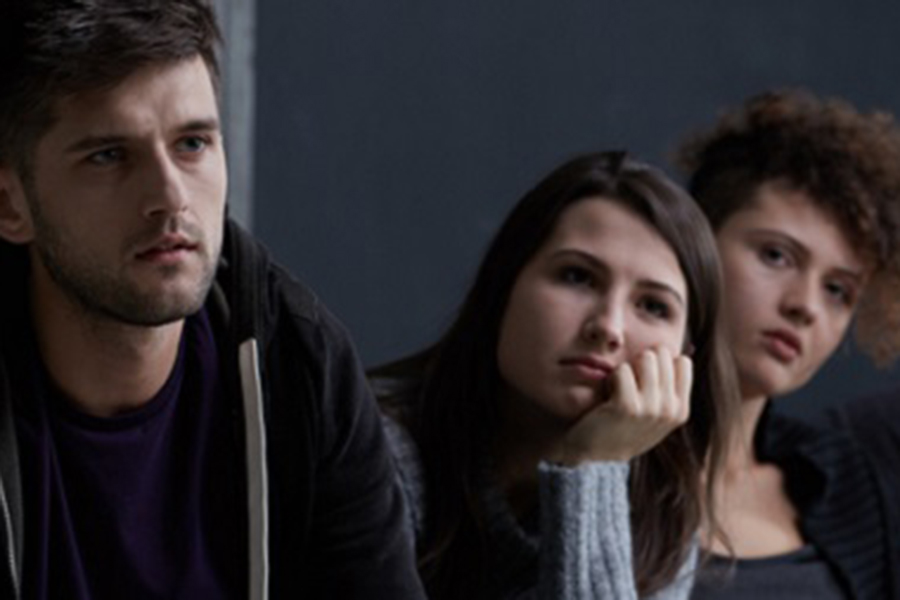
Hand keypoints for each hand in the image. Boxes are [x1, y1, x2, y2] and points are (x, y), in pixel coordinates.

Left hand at [550, 347, 692, 464]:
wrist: (595, 456)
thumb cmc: (622, 427)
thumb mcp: (655, 413)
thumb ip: (669, 387)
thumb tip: (686, 347)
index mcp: (681, 410)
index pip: (682, 362)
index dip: (660, 362)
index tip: (645, 380)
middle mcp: (670, 410)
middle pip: (662, 354)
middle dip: (641, 362)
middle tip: (628, 385)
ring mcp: (651, 409)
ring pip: (644, 357)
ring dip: (626, 368)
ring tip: (619, 389)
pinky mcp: (627, 406)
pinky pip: (622, 370)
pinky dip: (611, 378)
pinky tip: (608, 395)